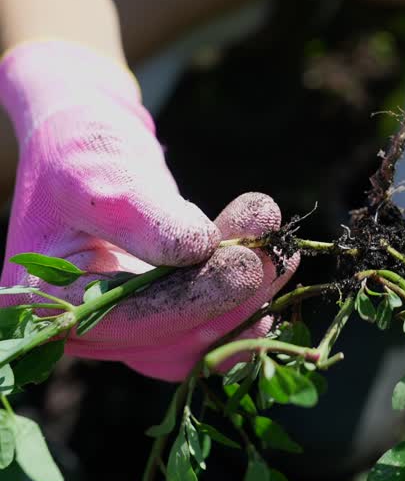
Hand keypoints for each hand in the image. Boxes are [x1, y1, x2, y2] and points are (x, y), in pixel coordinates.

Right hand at [0, 41, 295, 379]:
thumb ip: (143, 214)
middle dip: (231, 299)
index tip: (245, 268)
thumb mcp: (99, 171)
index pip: (125, 321)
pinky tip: (275, 269)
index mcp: (46, 300)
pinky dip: (247, 302)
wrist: (88, 137)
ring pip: (196, 343)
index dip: (190, 302)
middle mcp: (83, 329)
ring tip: (281, 248)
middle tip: (279, 253)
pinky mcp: (160, 316)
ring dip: (249, 301)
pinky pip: (208, 330)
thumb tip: (198, 248)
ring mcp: (125, 327)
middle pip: (167, 342)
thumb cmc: (79, 147)